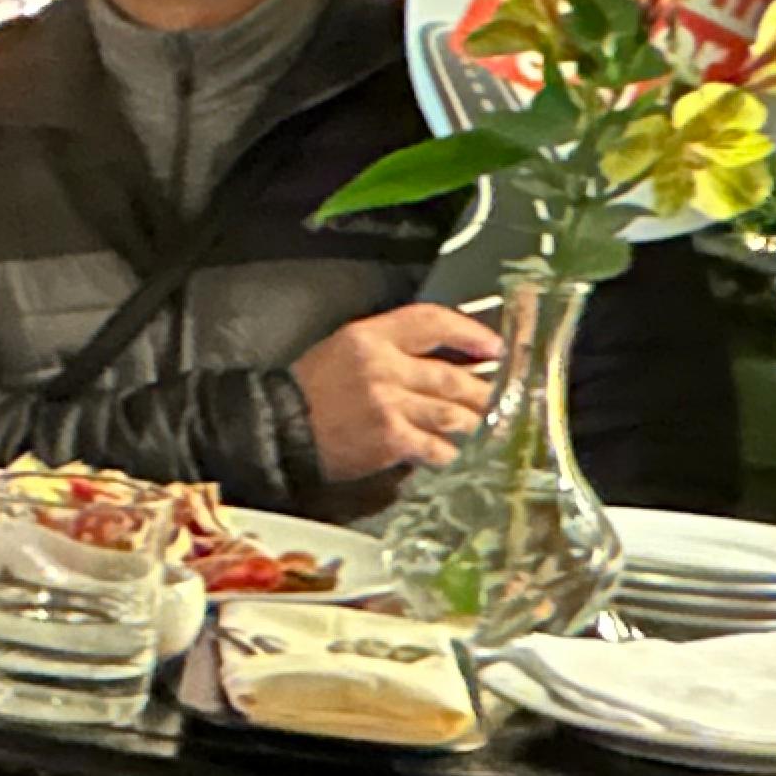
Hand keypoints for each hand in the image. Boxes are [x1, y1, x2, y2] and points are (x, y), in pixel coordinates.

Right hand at [291, 305, 500, 481]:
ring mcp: (388, 404)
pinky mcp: (389, 439)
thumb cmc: (312, 390)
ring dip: (470, 422)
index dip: (468, 333)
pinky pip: (435, 445)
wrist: (278, 430)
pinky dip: (447, 451)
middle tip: (497, 398)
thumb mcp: (345, 349)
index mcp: (370, 337)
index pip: (431, 323)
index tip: (492, 347)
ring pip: (451, 413)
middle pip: (451, 375)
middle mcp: (383, 367)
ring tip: (478, 426)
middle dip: (480, 390)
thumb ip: (390, 347)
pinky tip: (448, 452)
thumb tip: (444, 358)